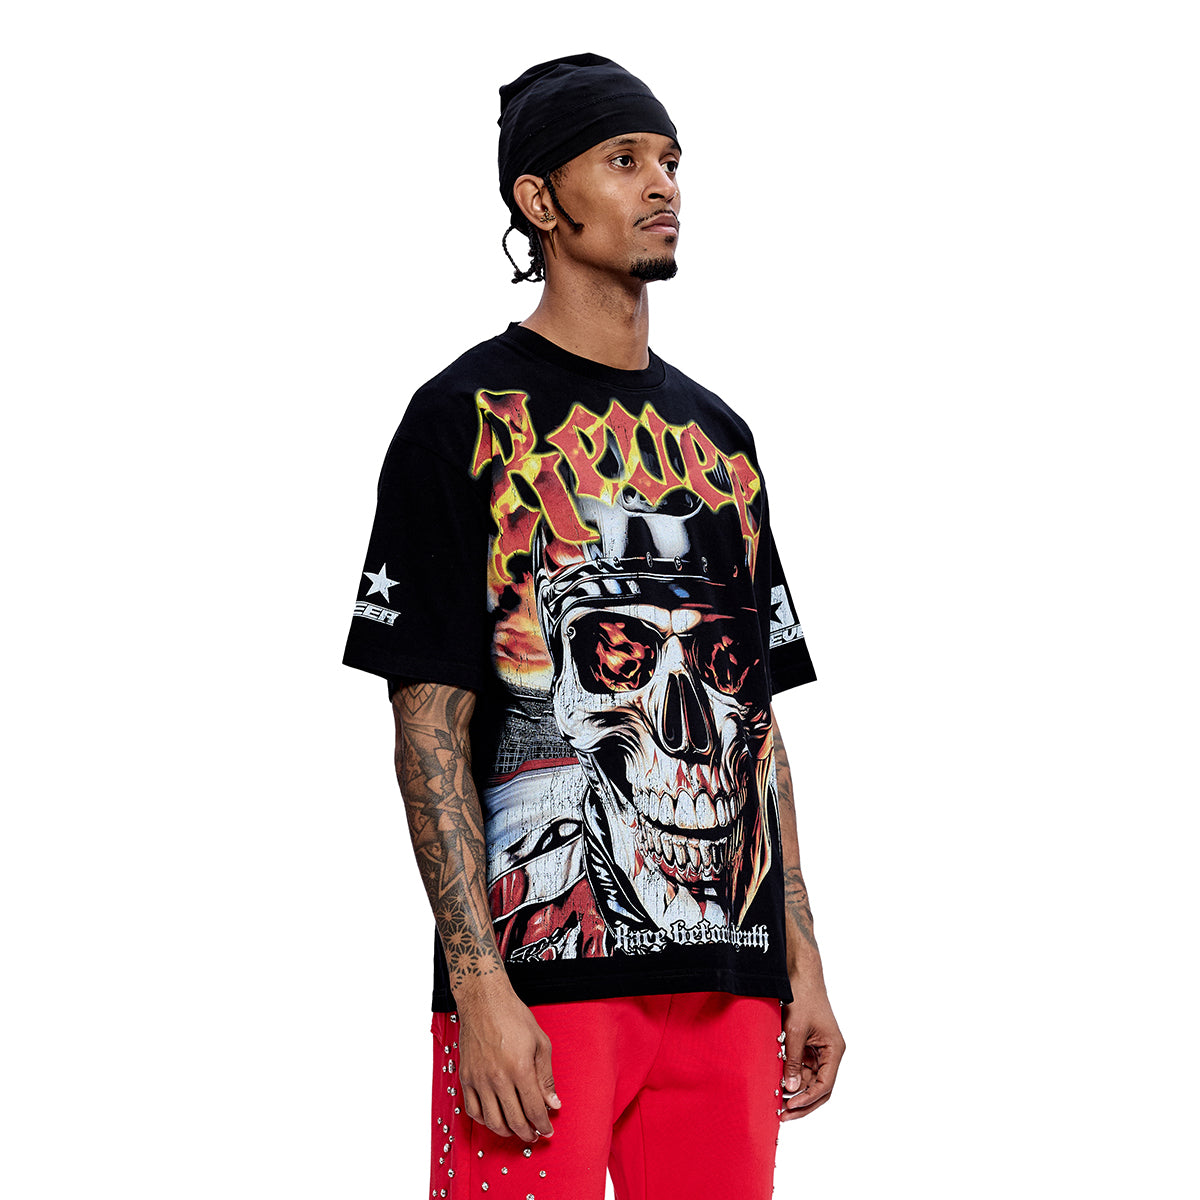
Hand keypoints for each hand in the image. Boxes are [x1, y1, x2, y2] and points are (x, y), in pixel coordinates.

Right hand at [455, 984, 561, 1141]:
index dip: (543, 1124)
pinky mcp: (466, 1077)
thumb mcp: (540, 1042)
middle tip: (534, 1134)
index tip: (547, 1130)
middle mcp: (498, 1077)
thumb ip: (546, 1076)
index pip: (534, 1109)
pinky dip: (484, 1120)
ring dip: (506, 1131)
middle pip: (514, 1120)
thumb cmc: (513, 1016)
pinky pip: (472, 1110)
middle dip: (528, 1133)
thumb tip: (553, 1102)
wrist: (484, 1001)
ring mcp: (479, 1079)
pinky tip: (494, 1118)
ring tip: (516, 1130)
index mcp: (520, 1068)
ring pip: (492, 1120)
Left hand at [779, 971, 844, 1121]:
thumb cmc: (802, 996)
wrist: (798, 972)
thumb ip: (793, 1060)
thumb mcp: (795, 1030)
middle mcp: (829, 1053)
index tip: (790, 1106)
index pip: (825, 1084)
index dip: (808, 1098)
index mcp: (834, 1050)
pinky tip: (775, 1084)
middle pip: (818, 1087)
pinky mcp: (806, 1044)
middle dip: (801, 1102)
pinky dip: (789, 1076)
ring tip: (775, 1102)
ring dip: (794, 1090)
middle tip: (782, 1114)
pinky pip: (800, 1066)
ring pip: (808, 1079)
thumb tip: (790, 1089)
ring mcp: (818, 1049)